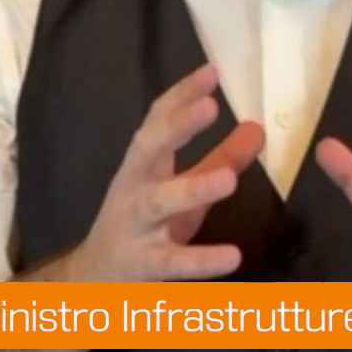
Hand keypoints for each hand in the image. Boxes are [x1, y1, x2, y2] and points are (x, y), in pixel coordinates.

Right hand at [67, 63, 264, 282]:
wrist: (93, 280)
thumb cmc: (144, 227)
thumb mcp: (182, 190)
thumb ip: (220, 160)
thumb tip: (258, 129)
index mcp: (144, 164)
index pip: (158, 120)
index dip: (183, 95)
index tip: (212, 72)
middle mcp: (134, 187)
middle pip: (148, 149)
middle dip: (176, 127)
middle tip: (210, 107)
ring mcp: (135, 226)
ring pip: (159, 203)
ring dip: (192, 189)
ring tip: (229, 181)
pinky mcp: (143, 265)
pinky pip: (172, 262)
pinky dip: (201, 261)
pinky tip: (232, 256)